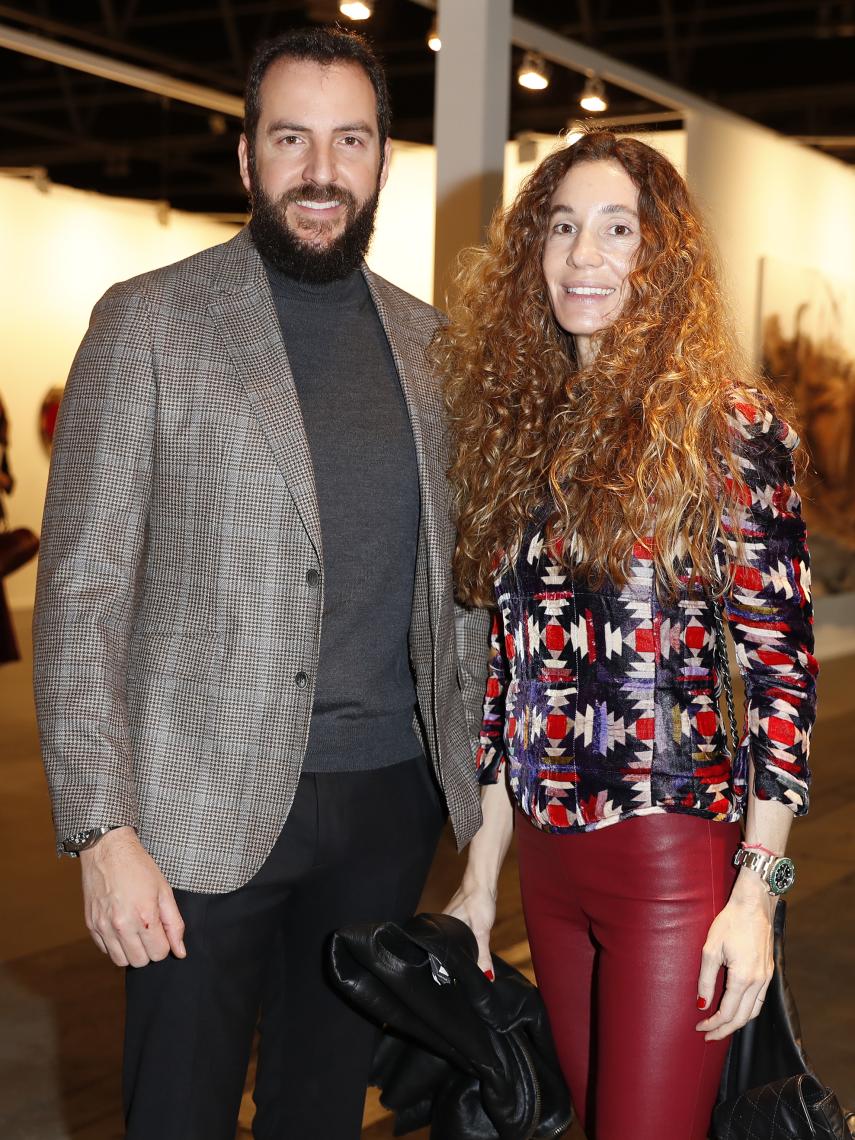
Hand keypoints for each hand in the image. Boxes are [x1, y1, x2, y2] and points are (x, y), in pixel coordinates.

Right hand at [80, 826, 185, 967]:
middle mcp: (122, 925)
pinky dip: (115, 945)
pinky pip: (105, 950)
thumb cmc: (138, 867)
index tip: (162, 930)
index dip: (165, 943)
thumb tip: (180, 952)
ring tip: (135, 931)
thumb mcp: (164, 890)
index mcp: (144, 916)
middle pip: (140, 961)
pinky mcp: (91, 925)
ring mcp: (103, 927)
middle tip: (149, 930)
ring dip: (131, 951)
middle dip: (149, 949)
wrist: (107, 850)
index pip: (159, 953)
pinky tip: (121, 927)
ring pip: (121, 961)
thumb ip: (174, 924)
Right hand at [444, 878, 496, 975]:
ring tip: (466, 966)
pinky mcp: (459, 919)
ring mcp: (450, 922)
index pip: (439, 955)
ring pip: (453, 943)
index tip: (454, 981)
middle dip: (454, 963)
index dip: (446, 969)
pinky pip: (459, 936)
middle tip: (463, 976)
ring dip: (460, 953)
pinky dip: (464, 944)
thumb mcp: (481, 932)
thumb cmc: (478, 900)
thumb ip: (482, 955)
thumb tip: (486, 976)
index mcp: (442, 930)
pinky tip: (470, 947)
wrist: (482, 881)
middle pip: (446, 950)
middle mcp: (443, 927)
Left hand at [695, 879, 775, 1040]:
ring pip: (754, 1012)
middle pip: (742, 1018)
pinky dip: (748, 1011)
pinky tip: (736, 1011)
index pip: (728, 1013)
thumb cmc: (730, 922)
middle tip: (708, 1035)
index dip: (713, 1024)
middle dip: (724, 1030)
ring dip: (737, 1023)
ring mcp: (767, 978)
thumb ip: (706, 979)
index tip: (699, 1027)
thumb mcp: (710, 949)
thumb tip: (701, 1004)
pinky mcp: (769, 972)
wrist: (754, 905)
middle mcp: (759, 982)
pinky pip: (760, 1001)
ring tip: (720, 1027)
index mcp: (743, 978)